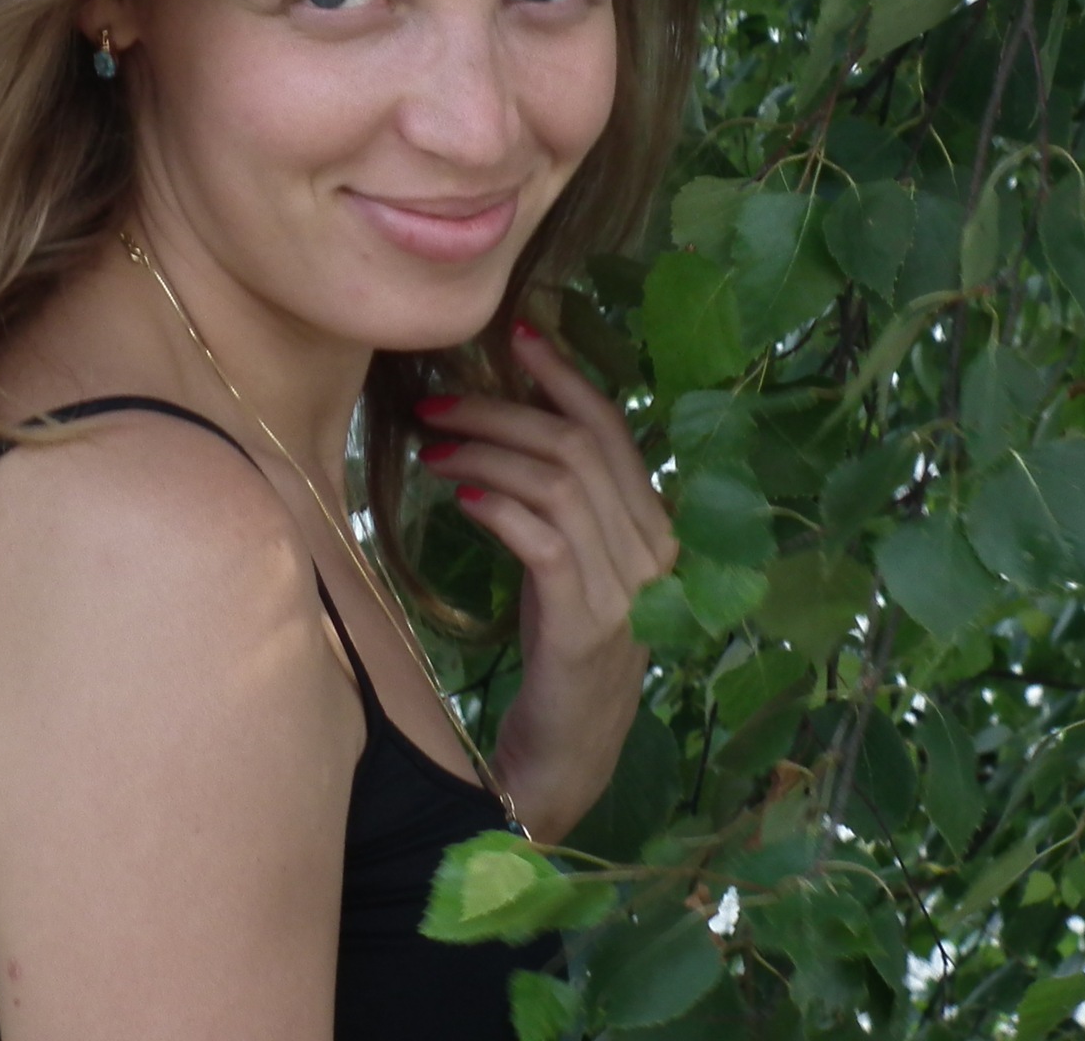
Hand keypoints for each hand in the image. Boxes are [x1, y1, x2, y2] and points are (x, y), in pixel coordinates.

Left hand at [412, 319, 677, 844]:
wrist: (569, 751)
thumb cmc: (559, 650)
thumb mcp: (568, 562)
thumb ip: (560, 503)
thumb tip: (504, 427)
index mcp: (653, 529)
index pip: (613, 430)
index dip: (565, 376)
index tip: (517, 334)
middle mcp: (652, 551)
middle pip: (578, 447)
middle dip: (503, 409)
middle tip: (437, 399)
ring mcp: (625, 589)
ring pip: (558, 484)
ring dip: (487, 452)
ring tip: (432, 447)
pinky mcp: (586, 624)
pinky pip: (544, 541)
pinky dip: (499, 507)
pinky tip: (459, 495)